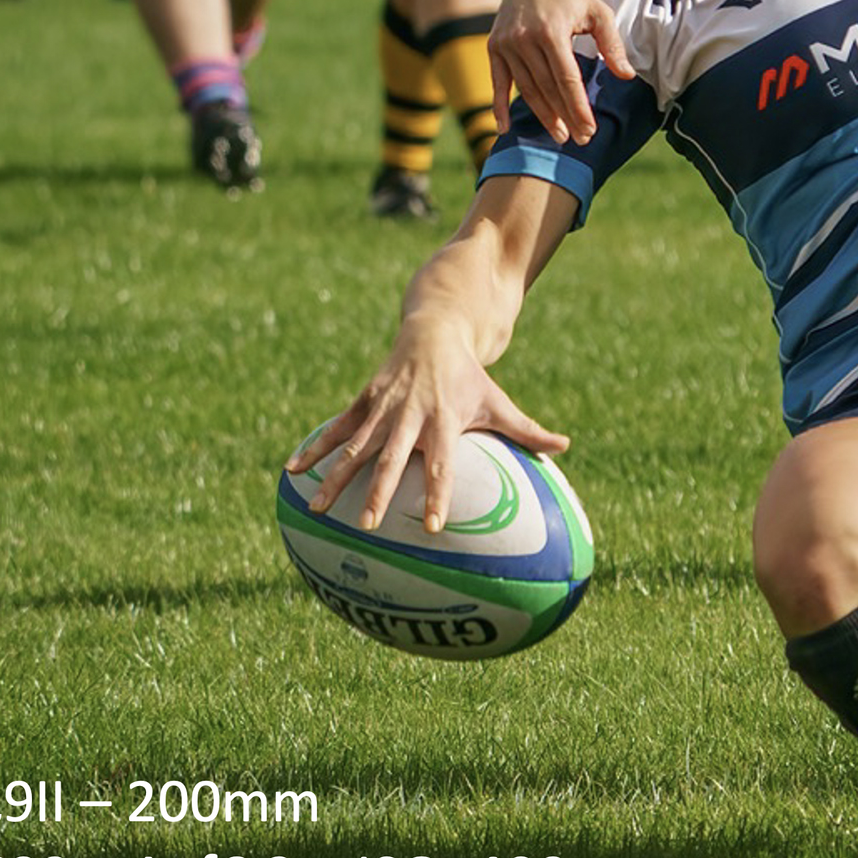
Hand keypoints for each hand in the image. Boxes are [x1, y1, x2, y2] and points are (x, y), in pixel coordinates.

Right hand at [286, 317, 570, 533]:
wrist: (435, 330)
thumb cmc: (470, 377)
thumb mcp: (499, 401)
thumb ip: (528, 430)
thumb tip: (566, 447)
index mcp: (443, 420)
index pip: (444, 465)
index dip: (440, 495)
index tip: (435, 527)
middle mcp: (410, 415)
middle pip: (393, 459)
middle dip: (379, 491)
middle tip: (367, 524)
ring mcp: (382, 407)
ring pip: (355, 446)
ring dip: (335, 476)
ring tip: (317, 508)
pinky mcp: (363, 400)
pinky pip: (335, 428)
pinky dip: (314, 448)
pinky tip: (292, 472)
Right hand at [490, 0, 630, 143]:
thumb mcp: (599, 13)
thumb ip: (612, 44)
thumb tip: (627, 75)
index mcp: (552, 31)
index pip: (567, 79)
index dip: (578, 107)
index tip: (590, 130)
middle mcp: (525, 39)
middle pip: (547, 88)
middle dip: (564, 116)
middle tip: (579, 140)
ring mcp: (507, 43)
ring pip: (526, 88)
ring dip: (542, 115)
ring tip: (559, 135)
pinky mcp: (494, 46)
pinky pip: (498, 81)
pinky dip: (499, 106)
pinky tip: (504, 128)